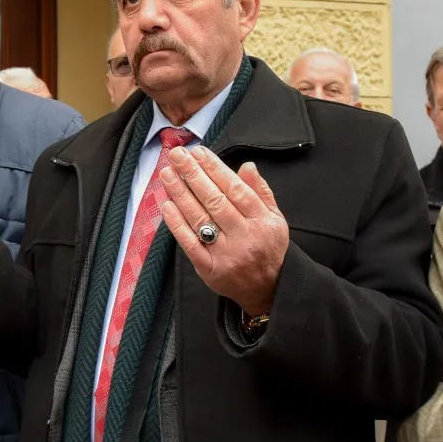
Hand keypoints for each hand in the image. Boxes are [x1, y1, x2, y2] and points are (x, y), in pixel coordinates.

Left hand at [156, 148, 286, 316]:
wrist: (267, 290)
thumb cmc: (268, 248)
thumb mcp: (275, 219)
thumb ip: (261, 191)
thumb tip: (247, 166)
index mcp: (262, 221)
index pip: (236, 189)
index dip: (215, 169)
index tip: (199, 152)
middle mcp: (244, 237)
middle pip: (215, 201)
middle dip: (193, 175)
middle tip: (177, 155)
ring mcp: (225, 254)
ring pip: (200, 219)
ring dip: (180, 193)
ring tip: (167, 173)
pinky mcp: (209, 269)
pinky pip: (189, 243)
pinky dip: (177, 223)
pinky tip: (167, 205)